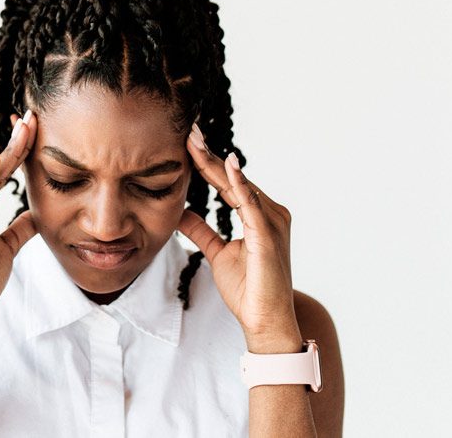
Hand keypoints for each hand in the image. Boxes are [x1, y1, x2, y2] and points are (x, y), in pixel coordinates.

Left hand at [177, 124, 300, 347]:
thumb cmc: (248, 288)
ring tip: (196, 142)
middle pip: (233, 178)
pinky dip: (240, 184)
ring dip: (217, 163)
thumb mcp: (218, 253)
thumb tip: (180, 212)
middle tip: (188, 130)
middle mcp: (269, 213)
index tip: (187, 142)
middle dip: (209, 154)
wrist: (264, 320)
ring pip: (239, 185)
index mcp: (258, 215)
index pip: (228, 182)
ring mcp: (271, 222)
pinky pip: (252, 205)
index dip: (207, 162)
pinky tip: (228, 166)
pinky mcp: (268, 236)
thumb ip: (202, 230)